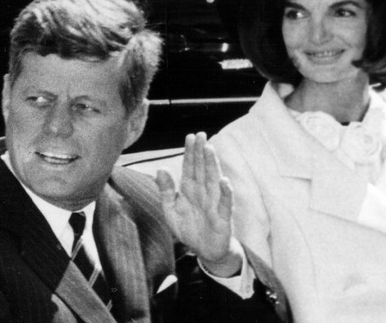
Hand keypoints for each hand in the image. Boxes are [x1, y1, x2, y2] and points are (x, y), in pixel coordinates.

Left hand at [156, 132, 241, 276]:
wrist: (204, 250)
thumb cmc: (189, 228)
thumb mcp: (171, 210)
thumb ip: (166, 191)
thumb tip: (160, 169)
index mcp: (190, 190)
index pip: (190, 167)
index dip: (190, 153)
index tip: (191, 136)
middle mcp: (203, 193)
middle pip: (202, 170)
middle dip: (201, 152)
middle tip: (201, 135)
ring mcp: (214, 203)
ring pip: (213, 181)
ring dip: (212, 166)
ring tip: (210, 150)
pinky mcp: (223, 217)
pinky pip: (225, 204)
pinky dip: (225, 193)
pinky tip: (224, 181)